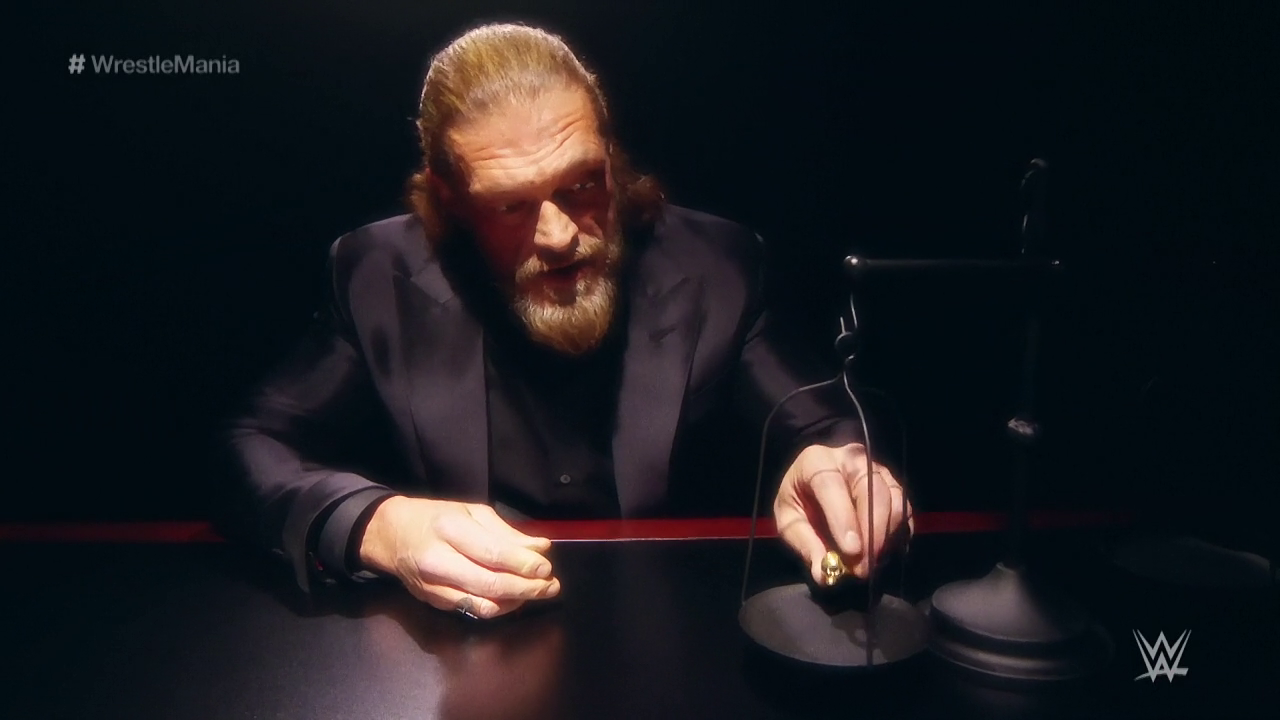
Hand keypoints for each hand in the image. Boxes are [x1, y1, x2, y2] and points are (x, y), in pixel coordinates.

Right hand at [358, 496, 559, 618]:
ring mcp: (433, 586)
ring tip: (536, 592)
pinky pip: (472, 610)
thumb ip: (507, 532)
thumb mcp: (471, 512)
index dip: (524, 565)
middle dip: (527, 589)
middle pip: (491, 584)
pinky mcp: (433, 602)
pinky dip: (498, 607)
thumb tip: (540, 548)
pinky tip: (513, 598)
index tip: (546, 568)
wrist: (390, 535)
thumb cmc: (435, 518)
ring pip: (483, 604)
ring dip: (516, 602)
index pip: (493, 554)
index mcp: (449, 529)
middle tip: (550, 587)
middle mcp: (438, 560)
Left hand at [773, 442, 911, 582]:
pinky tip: (883, 554)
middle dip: (872, 534)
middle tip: (864, 568)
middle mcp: (853, 459)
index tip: (851, 551)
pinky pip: (905, 511)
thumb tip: (824, 575)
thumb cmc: (799, 498)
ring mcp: (878, 470)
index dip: (843, 518)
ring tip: (870, 564)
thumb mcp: (788, 520)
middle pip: (873, 491)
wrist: (813, 483)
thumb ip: (805, 545)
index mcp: (817, 461)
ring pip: (894, 501)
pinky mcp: (894, 486)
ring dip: (886, 537)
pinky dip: (897, 536)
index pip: (832, 485)